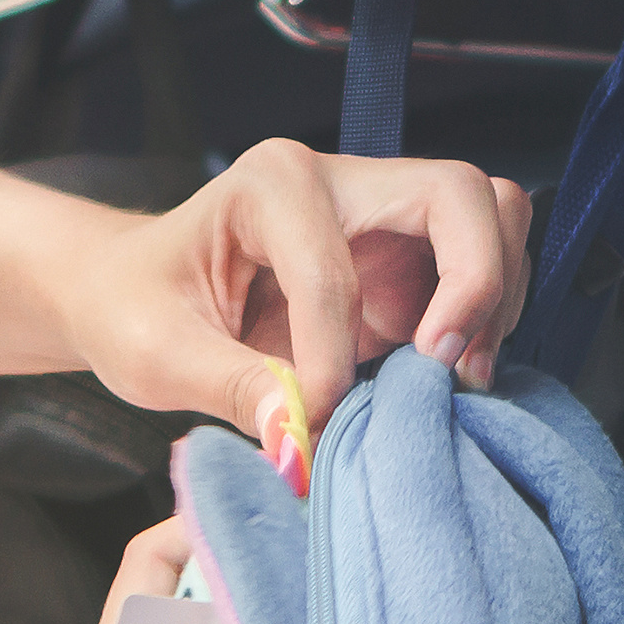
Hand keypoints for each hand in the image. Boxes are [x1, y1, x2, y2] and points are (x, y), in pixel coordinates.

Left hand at [57, 142, 533, 452]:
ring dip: (493, 301)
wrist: (129, 293)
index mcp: (271, 185)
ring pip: (494, 220)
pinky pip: (482, 270)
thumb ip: (229, 391)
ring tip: (456, 378)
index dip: (333, 355)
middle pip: (460, 195)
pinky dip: (487, 320)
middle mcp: (340, 182)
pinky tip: (446, 378)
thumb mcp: (154, 354)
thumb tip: (298, 441)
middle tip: (447, 366)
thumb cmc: (133, 306)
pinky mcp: (405, 264)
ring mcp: (382, 218)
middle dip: (476, 281)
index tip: (315, 422)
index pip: (334, 270)